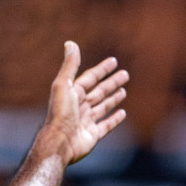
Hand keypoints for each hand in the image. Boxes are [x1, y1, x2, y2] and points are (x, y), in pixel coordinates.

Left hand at [41, 41, 128, 165]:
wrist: (60, 142)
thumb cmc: (60, 113)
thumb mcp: (64, 85)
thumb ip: (70, 65)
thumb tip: (70, 43)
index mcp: (73, 94)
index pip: (90, 78)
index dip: (102, 70)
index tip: (114, 61)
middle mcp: (79, 106)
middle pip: (99, 91)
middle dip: (111, 82)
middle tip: (125, 74)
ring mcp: (86, 121)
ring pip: (103, 107)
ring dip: (113, 98)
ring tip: (124, 91)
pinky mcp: (92, 135)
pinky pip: (106, 125)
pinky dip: (114, 119)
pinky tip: (122, 113)